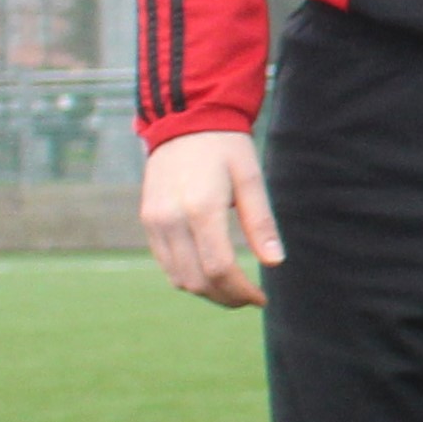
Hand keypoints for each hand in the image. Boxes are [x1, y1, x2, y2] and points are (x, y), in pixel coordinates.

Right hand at [143, 130, 281, 308]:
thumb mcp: (251, 179)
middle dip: (226, 297)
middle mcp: (170, 219)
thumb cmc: (226, 149)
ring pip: (178, 277)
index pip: (219, 267)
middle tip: (251, 298)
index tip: (262, 299)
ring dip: (207, 292)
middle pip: (196, 280)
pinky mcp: (147, 221)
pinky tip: (211, 273)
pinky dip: (188, 277)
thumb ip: (261, 223)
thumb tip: (275, 262)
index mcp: (201, 207)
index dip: (242, 291)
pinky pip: (165, 262)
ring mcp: (154, 221)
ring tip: (234, 289)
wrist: (185, 123)